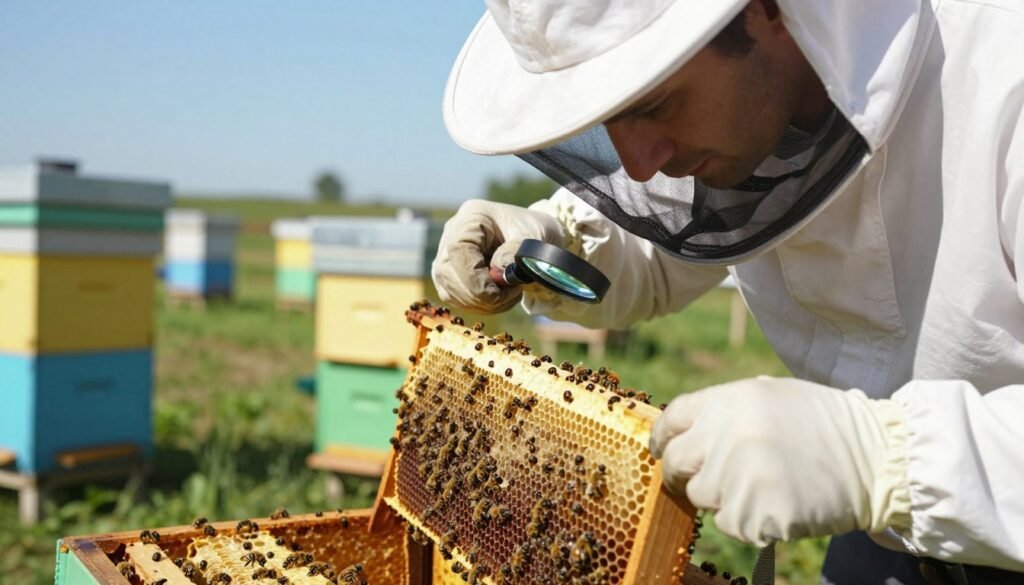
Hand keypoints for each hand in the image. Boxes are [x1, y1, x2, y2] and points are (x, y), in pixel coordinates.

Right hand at [432, 199, 562, 312]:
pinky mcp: (451, 274)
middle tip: (511, 295)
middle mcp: (453, 233)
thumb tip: (499, 270)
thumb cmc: (535, 233)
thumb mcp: (535, 236)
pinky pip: (454, 297)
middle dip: (478, 295)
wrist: (535, 239)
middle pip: (446, 271)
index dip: (474, 277)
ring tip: (509, 294)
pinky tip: (500, 298)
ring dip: (479, 303)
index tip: (500, 291)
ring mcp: (448, 254)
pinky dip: (477, 305)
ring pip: (448, 289)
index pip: (457, 249)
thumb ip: (517, 250)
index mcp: (473, 217)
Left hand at [649, 377, 910, 545]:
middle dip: (683, 474)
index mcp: (728, 401)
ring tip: (763, 485)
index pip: (671, 420)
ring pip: (702, 497)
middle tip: (703, 480)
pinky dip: (749, 520)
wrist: (879, 457)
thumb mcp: (770, 396)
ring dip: (722, 498)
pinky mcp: (757, 512)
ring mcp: (740, 476)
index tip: (663, 451)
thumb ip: (724, 411)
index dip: (662, 439)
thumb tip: (684, 431)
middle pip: (676, 462)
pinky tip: (779, 503)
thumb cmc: (824, 424)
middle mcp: (727, 435)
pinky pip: (731, 524)